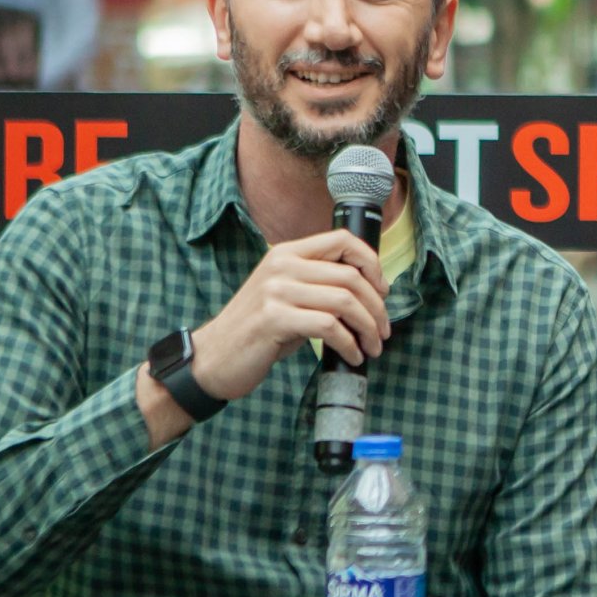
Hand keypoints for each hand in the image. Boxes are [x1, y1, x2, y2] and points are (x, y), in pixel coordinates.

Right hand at [190, 228, 391, 403]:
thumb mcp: (286, 295)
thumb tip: (370, 292)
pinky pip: (329, 327)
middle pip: (350, 276)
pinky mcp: (274, 318)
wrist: (213, 357)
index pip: (342, 240)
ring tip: (372, 347)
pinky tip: (352, 356)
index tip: (383, 291)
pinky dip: (349, 344)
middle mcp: (282, 265)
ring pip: (344, 301)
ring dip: (368, 328)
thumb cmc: (257, 330)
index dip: (372, 263)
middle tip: (383, 331)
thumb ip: (318, 284)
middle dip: (377, 307)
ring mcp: (276, 291)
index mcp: (287, 253)